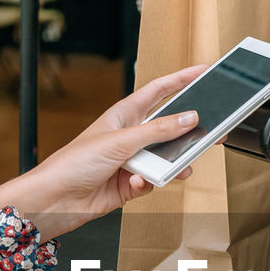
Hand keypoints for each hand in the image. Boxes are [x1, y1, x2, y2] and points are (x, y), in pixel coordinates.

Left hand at [2, 66, 206, 237]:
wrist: (56, 199)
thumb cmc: (74, 162)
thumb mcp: (121, 141)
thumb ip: (159, 130)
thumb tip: (190, 119)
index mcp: (125, 114)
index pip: (160, 90)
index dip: (182, 79)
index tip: (204, 70)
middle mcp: (130, 135)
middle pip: (170, 127)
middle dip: (189, 131)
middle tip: (212, 131)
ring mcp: (132, 160)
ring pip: (166, 158)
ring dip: (171, 165)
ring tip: (179, 168)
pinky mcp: (131, 184)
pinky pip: (154, 181)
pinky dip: (148, 183)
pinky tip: (137, 184)